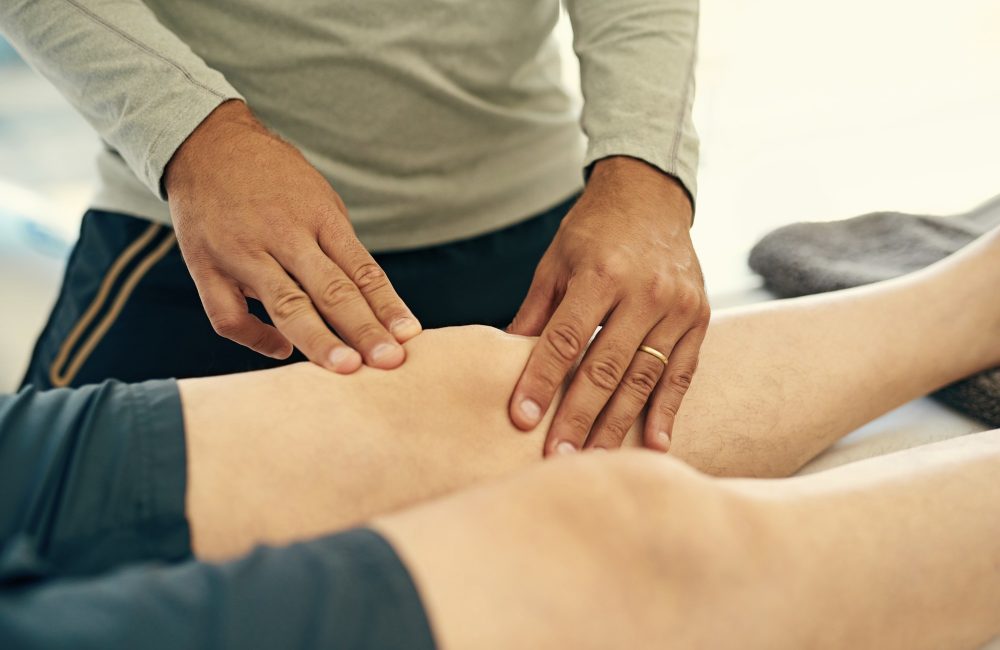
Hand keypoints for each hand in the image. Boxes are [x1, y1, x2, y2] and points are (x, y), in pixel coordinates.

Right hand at [165, 100, 420, 371]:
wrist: (205, 144)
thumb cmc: (274, 178)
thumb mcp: (318, 199)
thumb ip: (339, 249)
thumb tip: (370, 305)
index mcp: (318, 217)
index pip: (361, 270)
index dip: (386, 305)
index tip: (409, 336)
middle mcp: (283, 235)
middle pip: (331, 290)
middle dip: (363, 329)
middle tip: (389, 361)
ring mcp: (242, 253)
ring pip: (285, 305)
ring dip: (318, 340)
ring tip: (346, 368)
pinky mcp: (205, 267)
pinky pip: (229, 316)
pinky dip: (255, 338)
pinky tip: (282, 350)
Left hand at [508, 156, 708, 453]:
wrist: (651, 196)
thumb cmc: (593, 232)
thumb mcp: (555, 262)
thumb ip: (536, 312)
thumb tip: (504, 360)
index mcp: (601, 274)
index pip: (566, 339)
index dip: (541, 381)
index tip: (522, 419)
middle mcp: (644, 292)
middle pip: (605, 367)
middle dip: (578, 417)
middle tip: (556, 458)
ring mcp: (677, 307)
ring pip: (644, 377)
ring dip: (618, 425)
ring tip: (594, 460)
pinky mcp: (699, 319)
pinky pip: (681, 373)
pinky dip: (667, 411)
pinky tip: (654, 445)